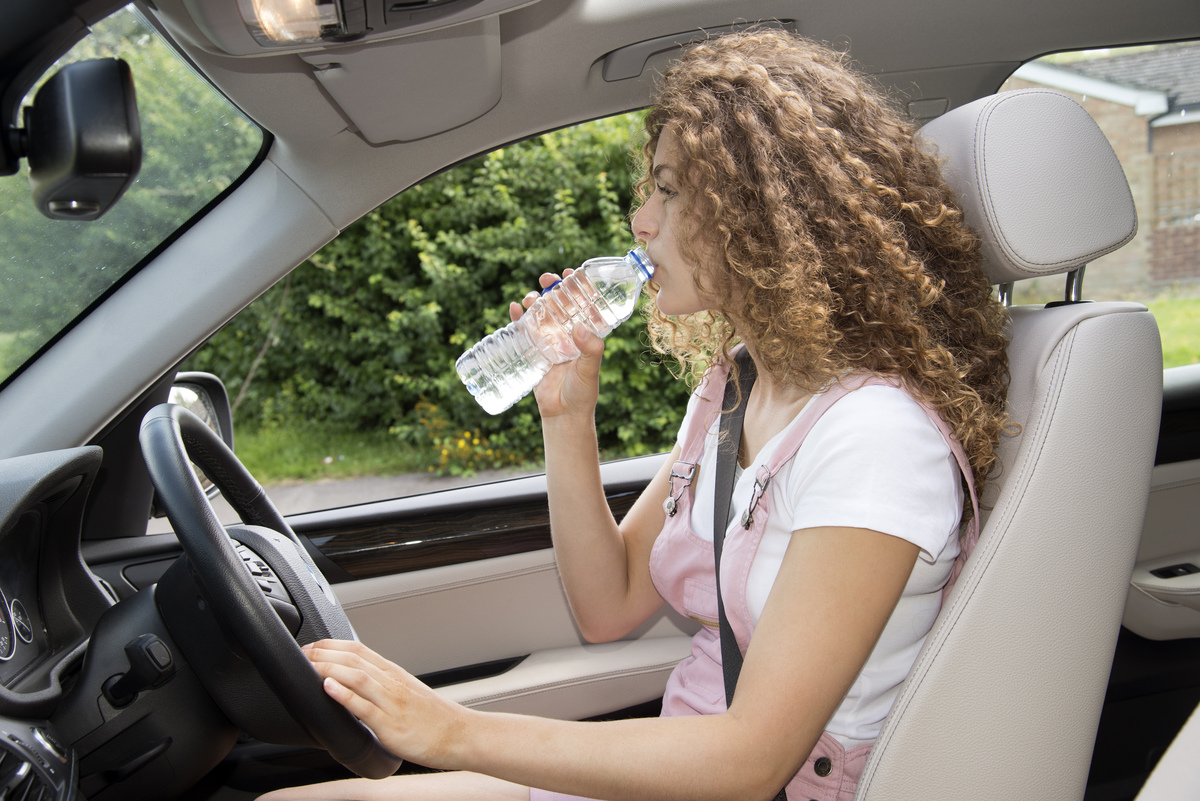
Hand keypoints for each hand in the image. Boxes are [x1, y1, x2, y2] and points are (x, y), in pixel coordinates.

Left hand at [302, 639, 467, 769]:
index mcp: (393, 673)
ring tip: (307, 665)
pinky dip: (344, 695)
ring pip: (356, 677)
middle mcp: (391, 683)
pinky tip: (329, 689)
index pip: (357, 649)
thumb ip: (380, 685)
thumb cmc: (432, 718)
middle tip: (300, 653)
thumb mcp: (404, 693)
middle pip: (353, 659)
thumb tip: (354, 682)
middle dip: (322, 653)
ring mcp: (392, 703)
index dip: (329, 644)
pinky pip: (365, 707)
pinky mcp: (391, 726)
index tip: (309, 646)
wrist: (459, 734)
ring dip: (328, 668)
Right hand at [509, 270, 604, 419]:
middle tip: (546, 279)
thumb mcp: (589, 370)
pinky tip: (514, 309)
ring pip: (541, 315)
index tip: (571, 273)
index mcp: (586, 336)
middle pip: (560, 305)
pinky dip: (518, 318)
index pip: (583, 305)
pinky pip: (525, 331)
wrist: (563, 415)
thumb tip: (581, 329)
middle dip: (552, 289)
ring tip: (531, 297)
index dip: (578, 287)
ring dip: (535, 302)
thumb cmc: (582, 393)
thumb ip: (590, 351)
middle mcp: (568, 335)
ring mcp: (551, 342)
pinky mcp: (535, 352)